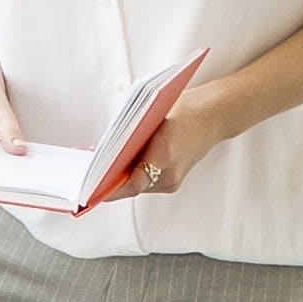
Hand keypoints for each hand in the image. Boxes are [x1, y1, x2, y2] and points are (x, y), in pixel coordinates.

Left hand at [91, 85, 236, 203]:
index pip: (131, 183)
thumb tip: (106, 151)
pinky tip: (118, 166)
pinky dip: (132, 175)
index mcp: (165, 156)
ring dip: (120, 178)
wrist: (215, 116)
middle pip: (131, 185)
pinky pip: (146, 182)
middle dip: (109, 181)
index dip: (109, 189)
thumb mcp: (151, 118)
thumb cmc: (184, 111)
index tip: (90, 191)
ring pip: (137, 185)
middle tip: (88, 178)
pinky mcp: (172, 181)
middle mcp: (169, 175)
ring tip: (98, 170)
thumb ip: (130, 137)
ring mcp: (172, 181)